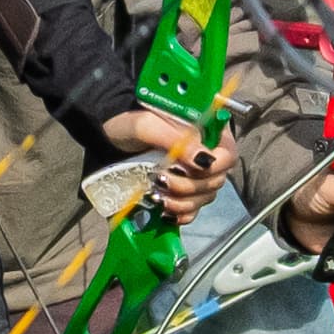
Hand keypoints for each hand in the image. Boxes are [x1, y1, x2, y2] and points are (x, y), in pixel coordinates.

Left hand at [101, 108, 233, 224]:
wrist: (106, 135)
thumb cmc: (126, 121)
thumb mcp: (147, 125)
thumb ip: (178, 140)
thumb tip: (205, 160)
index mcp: (203, 128)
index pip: (227, 152)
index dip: (217, 165)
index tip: (192, 169)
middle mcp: (204, 151)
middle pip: (216, 179)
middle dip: (190, 186)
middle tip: (162, 180)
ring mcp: (193, 173)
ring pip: (205, 196)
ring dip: (183, 201)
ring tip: (157, 195)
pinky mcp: (181, 189)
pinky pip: (193, 209)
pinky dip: (181, 213)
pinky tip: (165, 211)